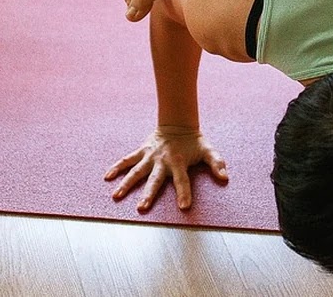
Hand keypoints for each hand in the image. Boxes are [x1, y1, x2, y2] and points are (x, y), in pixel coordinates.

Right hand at [105, 127, 228, 211]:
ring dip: (126, 183)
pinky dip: (116, 167)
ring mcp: (149, 156)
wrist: (177, 123)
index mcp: (179, 162)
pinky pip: (127, 160)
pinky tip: (107, 178)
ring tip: (116, 196)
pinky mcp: (141, 151)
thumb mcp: (208, 150)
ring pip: (136, 171)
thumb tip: (225, 178)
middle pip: (155, 179)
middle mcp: (162, 161)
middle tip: (142, 208)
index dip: (184, 193)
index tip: (184, 207)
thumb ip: (216, 163)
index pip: (183, 181)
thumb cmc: (193, 142)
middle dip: (149, 194)